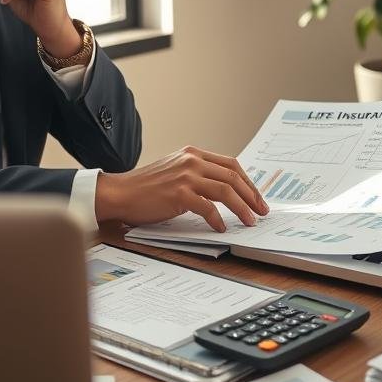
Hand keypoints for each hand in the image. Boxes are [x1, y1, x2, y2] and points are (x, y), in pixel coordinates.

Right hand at [95, 147, 269, 231]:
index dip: (248, 182)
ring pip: (225, 190)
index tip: (256, 197)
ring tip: (249, 221)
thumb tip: (225, 191)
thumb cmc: (145, 187)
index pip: (231, 164)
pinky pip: (208, 207)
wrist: (120, 192)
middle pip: (233, 176)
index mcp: (193, 153)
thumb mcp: (175, 171)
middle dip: (251, 195)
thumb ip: (197, 174)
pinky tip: (221, 227)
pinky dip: (218, 219)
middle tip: (261, 211)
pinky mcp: (179, 193)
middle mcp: (192, 160)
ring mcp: (185, 176)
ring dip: (242, 208)